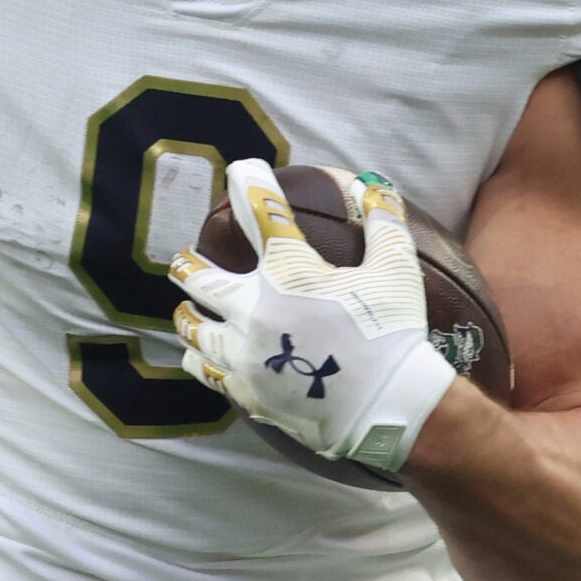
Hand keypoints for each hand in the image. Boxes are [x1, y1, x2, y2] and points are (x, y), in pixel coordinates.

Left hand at [169, 160, 456, 470]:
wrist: (388, 408)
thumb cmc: (393, 334)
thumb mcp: (396, 269)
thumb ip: (384, 221)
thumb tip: (372, 185)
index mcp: (289, 272)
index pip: (263, 213)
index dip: (249, 184)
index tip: (240, 172)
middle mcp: (254, 309)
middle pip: (199, 278)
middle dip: (187, 264)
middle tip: (183, 259)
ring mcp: (245, 354)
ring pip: (194, 329)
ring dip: (187, 315)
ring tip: (185, 310)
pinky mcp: (248, 392)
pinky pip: (208, 373)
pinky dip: (200, 360)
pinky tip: (200, 358)